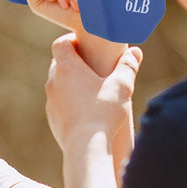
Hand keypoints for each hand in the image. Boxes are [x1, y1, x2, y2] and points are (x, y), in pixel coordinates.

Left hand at [45, 36, 141, 150]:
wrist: (86, 146)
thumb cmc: (103, 112)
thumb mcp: (121, 86)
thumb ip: (128, 66)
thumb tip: (135, 52)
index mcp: (67, 68)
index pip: (60, 44)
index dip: (71, 41)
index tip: (85, 46)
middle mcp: (54, 83)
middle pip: (58, 64)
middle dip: (73, 62)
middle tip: (92, 66)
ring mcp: (51, 102)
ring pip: (57, 85)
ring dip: (71, 84)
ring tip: (91, 89)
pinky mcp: (52, 119)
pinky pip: (59, 104)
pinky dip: (69, 102)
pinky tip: (86, 110)